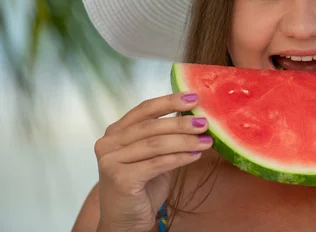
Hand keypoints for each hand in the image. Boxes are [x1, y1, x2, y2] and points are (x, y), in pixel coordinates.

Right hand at [94, 92, 211, 231]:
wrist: (126, 221)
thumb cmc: (142, 186)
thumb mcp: (153, 156)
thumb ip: (165, 137)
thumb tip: (195, 117)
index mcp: (116, 132)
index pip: (144, 109)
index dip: (169, 101)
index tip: (193, 97)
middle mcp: (108, 143)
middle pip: (151, 126)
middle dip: (181, 123)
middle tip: (205, 122)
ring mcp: (110, 161)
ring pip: (155, 144)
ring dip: (185, 141)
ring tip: (206, 140)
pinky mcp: (119, 178)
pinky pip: (157, 163)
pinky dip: (180, 158)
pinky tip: (196, 155)